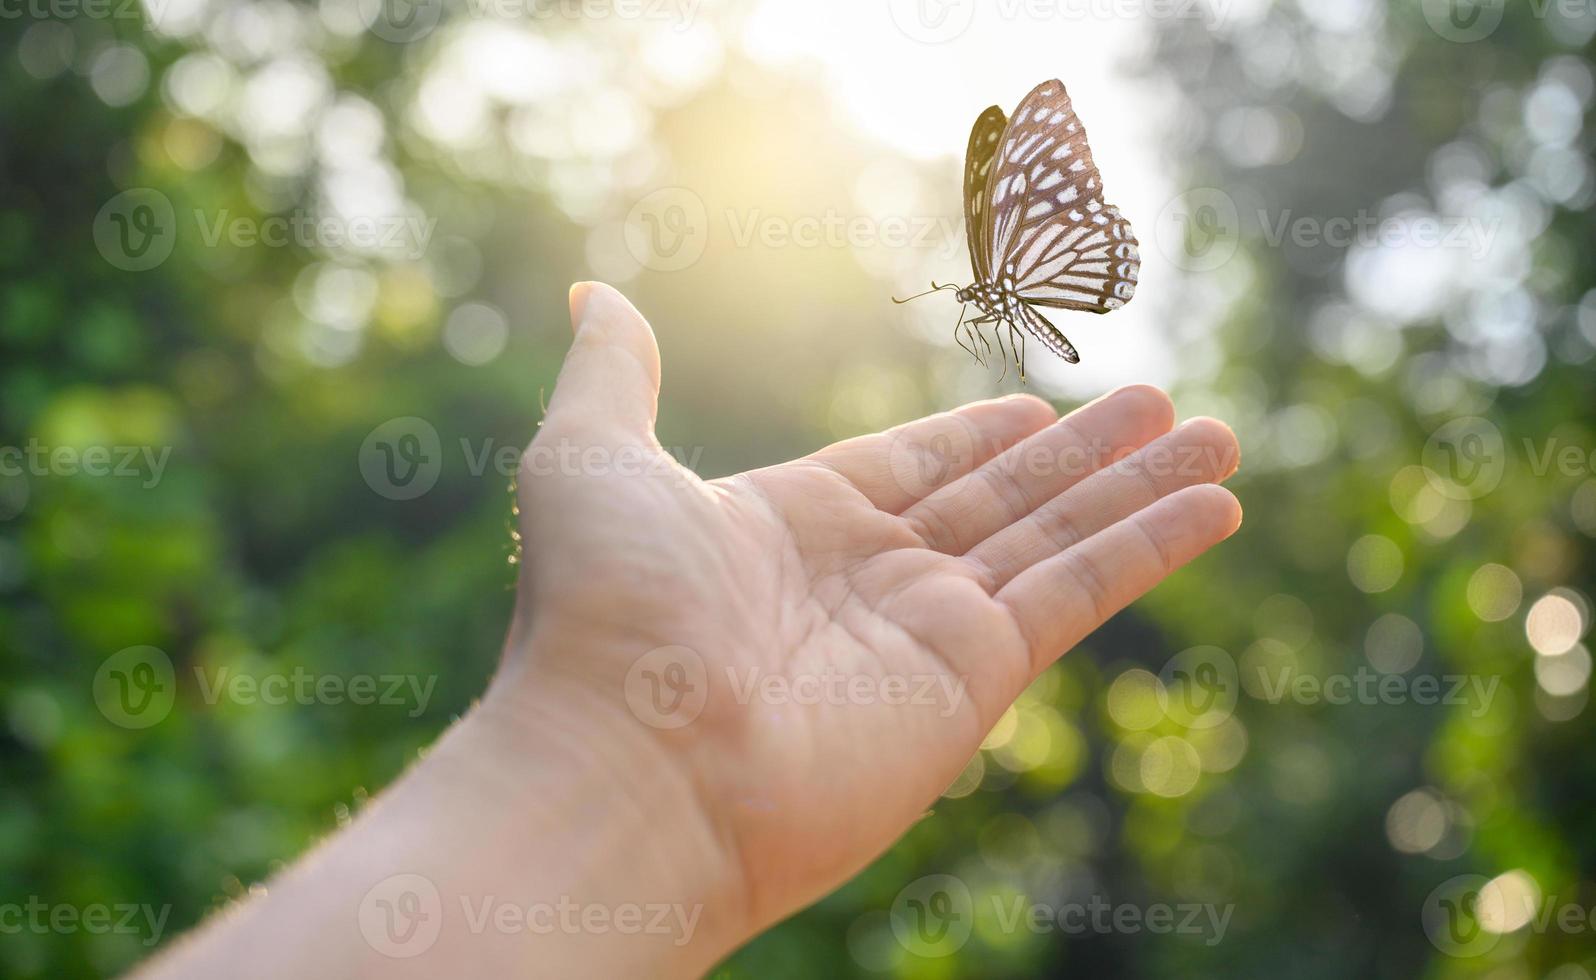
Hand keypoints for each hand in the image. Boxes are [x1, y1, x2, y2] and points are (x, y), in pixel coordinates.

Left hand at [490, 283, 1242, 944]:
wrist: (633, 768)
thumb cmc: (601, 614)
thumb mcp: (592, 458)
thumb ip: (614, 372)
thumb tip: (595, 291)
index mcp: (791, 524)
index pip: (913, 466)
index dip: (981, 434)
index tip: (1038, 407)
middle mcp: (868, 577)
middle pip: (1003, 496)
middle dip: (1085, 452)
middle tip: (1163, 402)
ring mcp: (926, 629)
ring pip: (1058, 537)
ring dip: (1141, 486)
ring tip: (1217, 436)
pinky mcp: (975, 676)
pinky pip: (1079, 592)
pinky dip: (1149, 546)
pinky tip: (1213, 504)